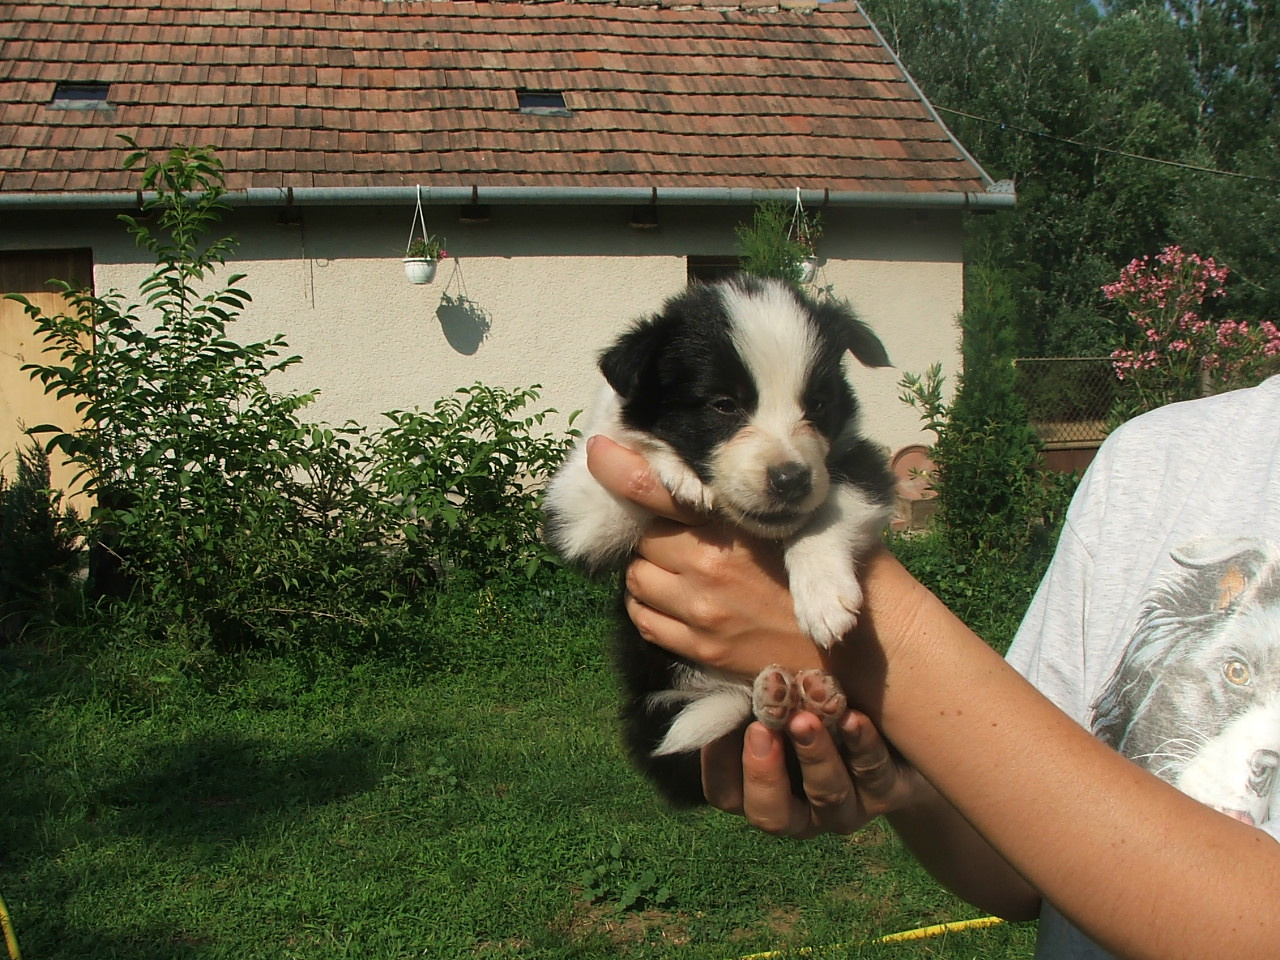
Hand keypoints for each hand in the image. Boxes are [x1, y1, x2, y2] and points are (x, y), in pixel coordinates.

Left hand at [586, 436, 819, 680]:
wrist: (850, 640)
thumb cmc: (817, 569)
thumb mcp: (781, 521)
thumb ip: (735, 502)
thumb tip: (686, 481)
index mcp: (729, 526)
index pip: (655, 491)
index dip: (618, 469)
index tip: (599, 452)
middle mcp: (707, 565)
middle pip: (641, 539)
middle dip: (649, 535)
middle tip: (671, 536)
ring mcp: (700, 611)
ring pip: (636, 580)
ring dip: (646, 570)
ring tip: (673, 570)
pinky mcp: (700, 648)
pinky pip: (646, 621)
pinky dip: (646, 607)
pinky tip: (669, 601)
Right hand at [703, 709, 919, 838]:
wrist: (891, 727)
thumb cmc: (814, 708)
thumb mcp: (778, 705)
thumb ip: (749, 701)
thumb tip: (717, 677)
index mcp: (764, 793)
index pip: (726, 794)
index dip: (717, 764)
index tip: (719, 724)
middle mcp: (802, 812)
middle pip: (771, 814)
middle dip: (763, 772)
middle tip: (760, 729)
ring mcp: (847, 808)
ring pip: (827, 795)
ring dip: (813, 755)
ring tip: (805, 719)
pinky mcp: (887, 791)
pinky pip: (874, 774)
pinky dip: (862, 745)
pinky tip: (854, 718)